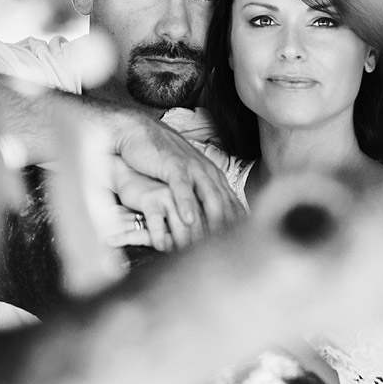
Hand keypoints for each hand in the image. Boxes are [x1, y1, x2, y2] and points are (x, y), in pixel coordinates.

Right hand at [109, 111, 241, 240]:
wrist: (139, 133)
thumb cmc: (160, 159)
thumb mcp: (184, 177)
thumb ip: (197, 194)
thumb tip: (205, 218)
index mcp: (212, 175)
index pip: (231, 203)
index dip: (238, 226)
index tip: (243, 247)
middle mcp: (207, 172)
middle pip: (224, 203)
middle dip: (229, 228)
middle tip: (231, 251)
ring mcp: (192, 167)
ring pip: (208, 197)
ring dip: (211, 221)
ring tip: (213, 242)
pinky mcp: (174, 165)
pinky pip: (182, 187)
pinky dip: (186, 203)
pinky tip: (188, 219)